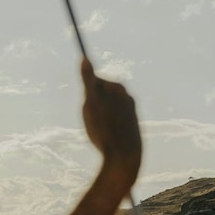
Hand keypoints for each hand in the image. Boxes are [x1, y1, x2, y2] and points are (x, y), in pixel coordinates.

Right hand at [81, 58, 141, 188]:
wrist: (125, 157)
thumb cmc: (105, 128)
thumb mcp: (92, 102)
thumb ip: (88, 79)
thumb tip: (84, 57)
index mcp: (120, 89)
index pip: (94, 83)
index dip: (87, 96)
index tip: (89, 108)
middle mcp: (128, 99)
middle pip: (99, 98)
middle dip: (92, 108)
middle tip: (93, 123)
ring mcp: (130, 114)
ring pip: (103, 113)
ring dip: (98, 120)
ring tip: (100, 134)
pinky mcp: (130, 129)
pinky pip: (111, 125)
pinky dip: (106, 130)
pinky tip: (108, 141)